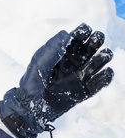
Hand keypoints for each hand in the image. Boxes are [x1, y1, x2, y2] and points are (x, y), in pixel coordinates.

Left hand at [0, 23, 113, 137]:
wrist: (32, 105)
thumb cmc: (32, 80)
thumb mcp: (40, 60)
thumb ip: (53, 46)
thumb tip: (67, 34)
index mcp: (63, 53)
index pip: (78, 37)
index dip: (84, 32)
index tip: (85, 32)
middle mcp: (74, 62)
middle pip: (92, 46)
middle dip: (97, 40)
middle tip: (95, 41)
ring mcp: (80, 76)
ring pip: (99, 62)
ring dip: (104, 56)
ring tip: (102, 56)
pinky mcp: (85, 90)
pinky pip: (100, 82)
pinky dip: (106, 77)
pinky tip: (104, 73)